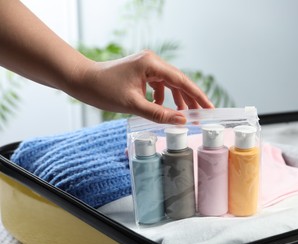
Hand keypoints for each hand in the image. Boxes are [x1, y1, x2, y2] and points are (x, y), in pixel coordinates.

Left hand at [68, 50, 213, 123]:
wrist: (81, 80)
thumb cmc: (103, 89)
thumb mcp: (133, 105)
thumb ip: (159, 113)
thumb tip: (182, 120)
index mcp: (151, 64)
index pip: (181, 80)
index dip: (197, 96)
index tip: (210, 108)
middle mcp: (151, 61)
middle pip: (178, 80)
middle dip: (190, 98)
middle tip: (203, 113)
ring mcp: (146, 65)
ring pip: (169, 83)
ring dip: (177, 98)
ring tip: (186, 113)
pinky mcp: (141, 71)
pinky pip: (159, 84)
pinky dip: (163, 96)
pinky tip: (162, 107)